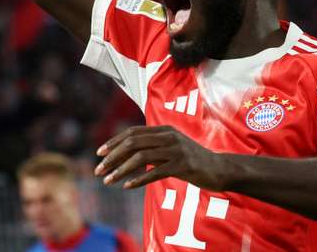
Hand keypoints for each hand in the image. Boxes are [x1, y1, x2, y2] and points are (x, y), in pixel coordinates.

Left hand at [95, 125, 227, 190]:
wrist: (218, 169)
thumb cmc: (191, 160)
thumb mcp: (171, 147)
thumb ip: (153, 146)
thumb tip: (126, 152)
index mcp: (164, 129)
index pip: (133, 132)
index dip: (114, 141)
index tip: (99, 153)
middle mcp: (169, 136)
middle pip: (133, 143)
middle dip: (113, 157)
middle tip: (98, 170)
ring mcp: (176, 150)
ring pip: (141, 157)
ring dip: (121, 170)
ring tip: (108, 181)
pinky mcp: (182, 166)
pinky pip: (155, 172)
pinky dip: (139, 179)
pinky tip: (127, 186)